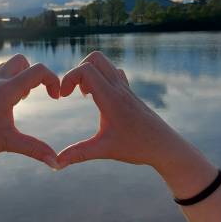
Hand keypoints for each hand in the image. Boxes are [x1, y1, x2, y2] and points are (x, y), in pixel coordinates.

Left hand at [0, 54, 59, 167]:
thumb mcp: (8, 143)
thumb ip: (35, 150)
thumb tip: (56, 163)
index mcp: (5, 91)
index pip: (37, 71)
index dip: (53, 80)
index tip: (56, 98)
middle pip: (23, 61)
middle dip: (37, 75)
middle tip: (37, 95)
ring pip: (9, 65)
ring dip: (21, 76)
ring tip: (22, 99)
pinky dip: (9, 81)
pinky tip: (7, 102)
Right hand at [57, 51, 180, 168]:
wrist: (164, 146)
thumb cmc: (137, 147)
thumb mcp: (104, 150)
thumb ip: (78, 154)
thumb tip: (56, 163)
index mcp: (111, 98)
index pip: (85, 70)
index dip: (68, 78)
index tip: (63, 97)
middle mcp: (118, 88)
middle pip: (95, 58)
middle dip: (77, 70)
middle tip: (73, 92)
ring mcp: (125, 88)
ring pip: (105, 63)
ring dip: (89, 72)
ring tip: (85, 95)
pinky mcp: (129, 92)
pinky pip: (113, 72)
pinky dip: (100, 77)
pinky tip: (98, 97)